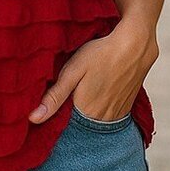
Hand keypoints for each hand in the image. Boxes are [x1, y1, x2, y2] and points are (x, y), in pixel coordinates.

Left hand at [28, 25, 158, 123]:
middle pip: (80, 124)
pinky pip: (108, 116)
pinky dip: (99, 110)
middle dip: (69, 116)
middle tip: (63, 97)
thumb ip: (54, 96)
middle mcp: (102, 120)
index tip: (45, 107)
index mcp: (86, 113)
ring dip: (85, 113)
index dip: (54, 117)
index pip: (64, 125)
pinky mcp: (126, 107)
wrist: (136, 45)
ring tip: (80, 94)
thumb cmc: (101, 54)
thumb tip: (33, 119)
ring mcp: (117, 115)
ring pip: (94, 121)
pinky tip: (95, 94)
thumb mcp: (72, 71)